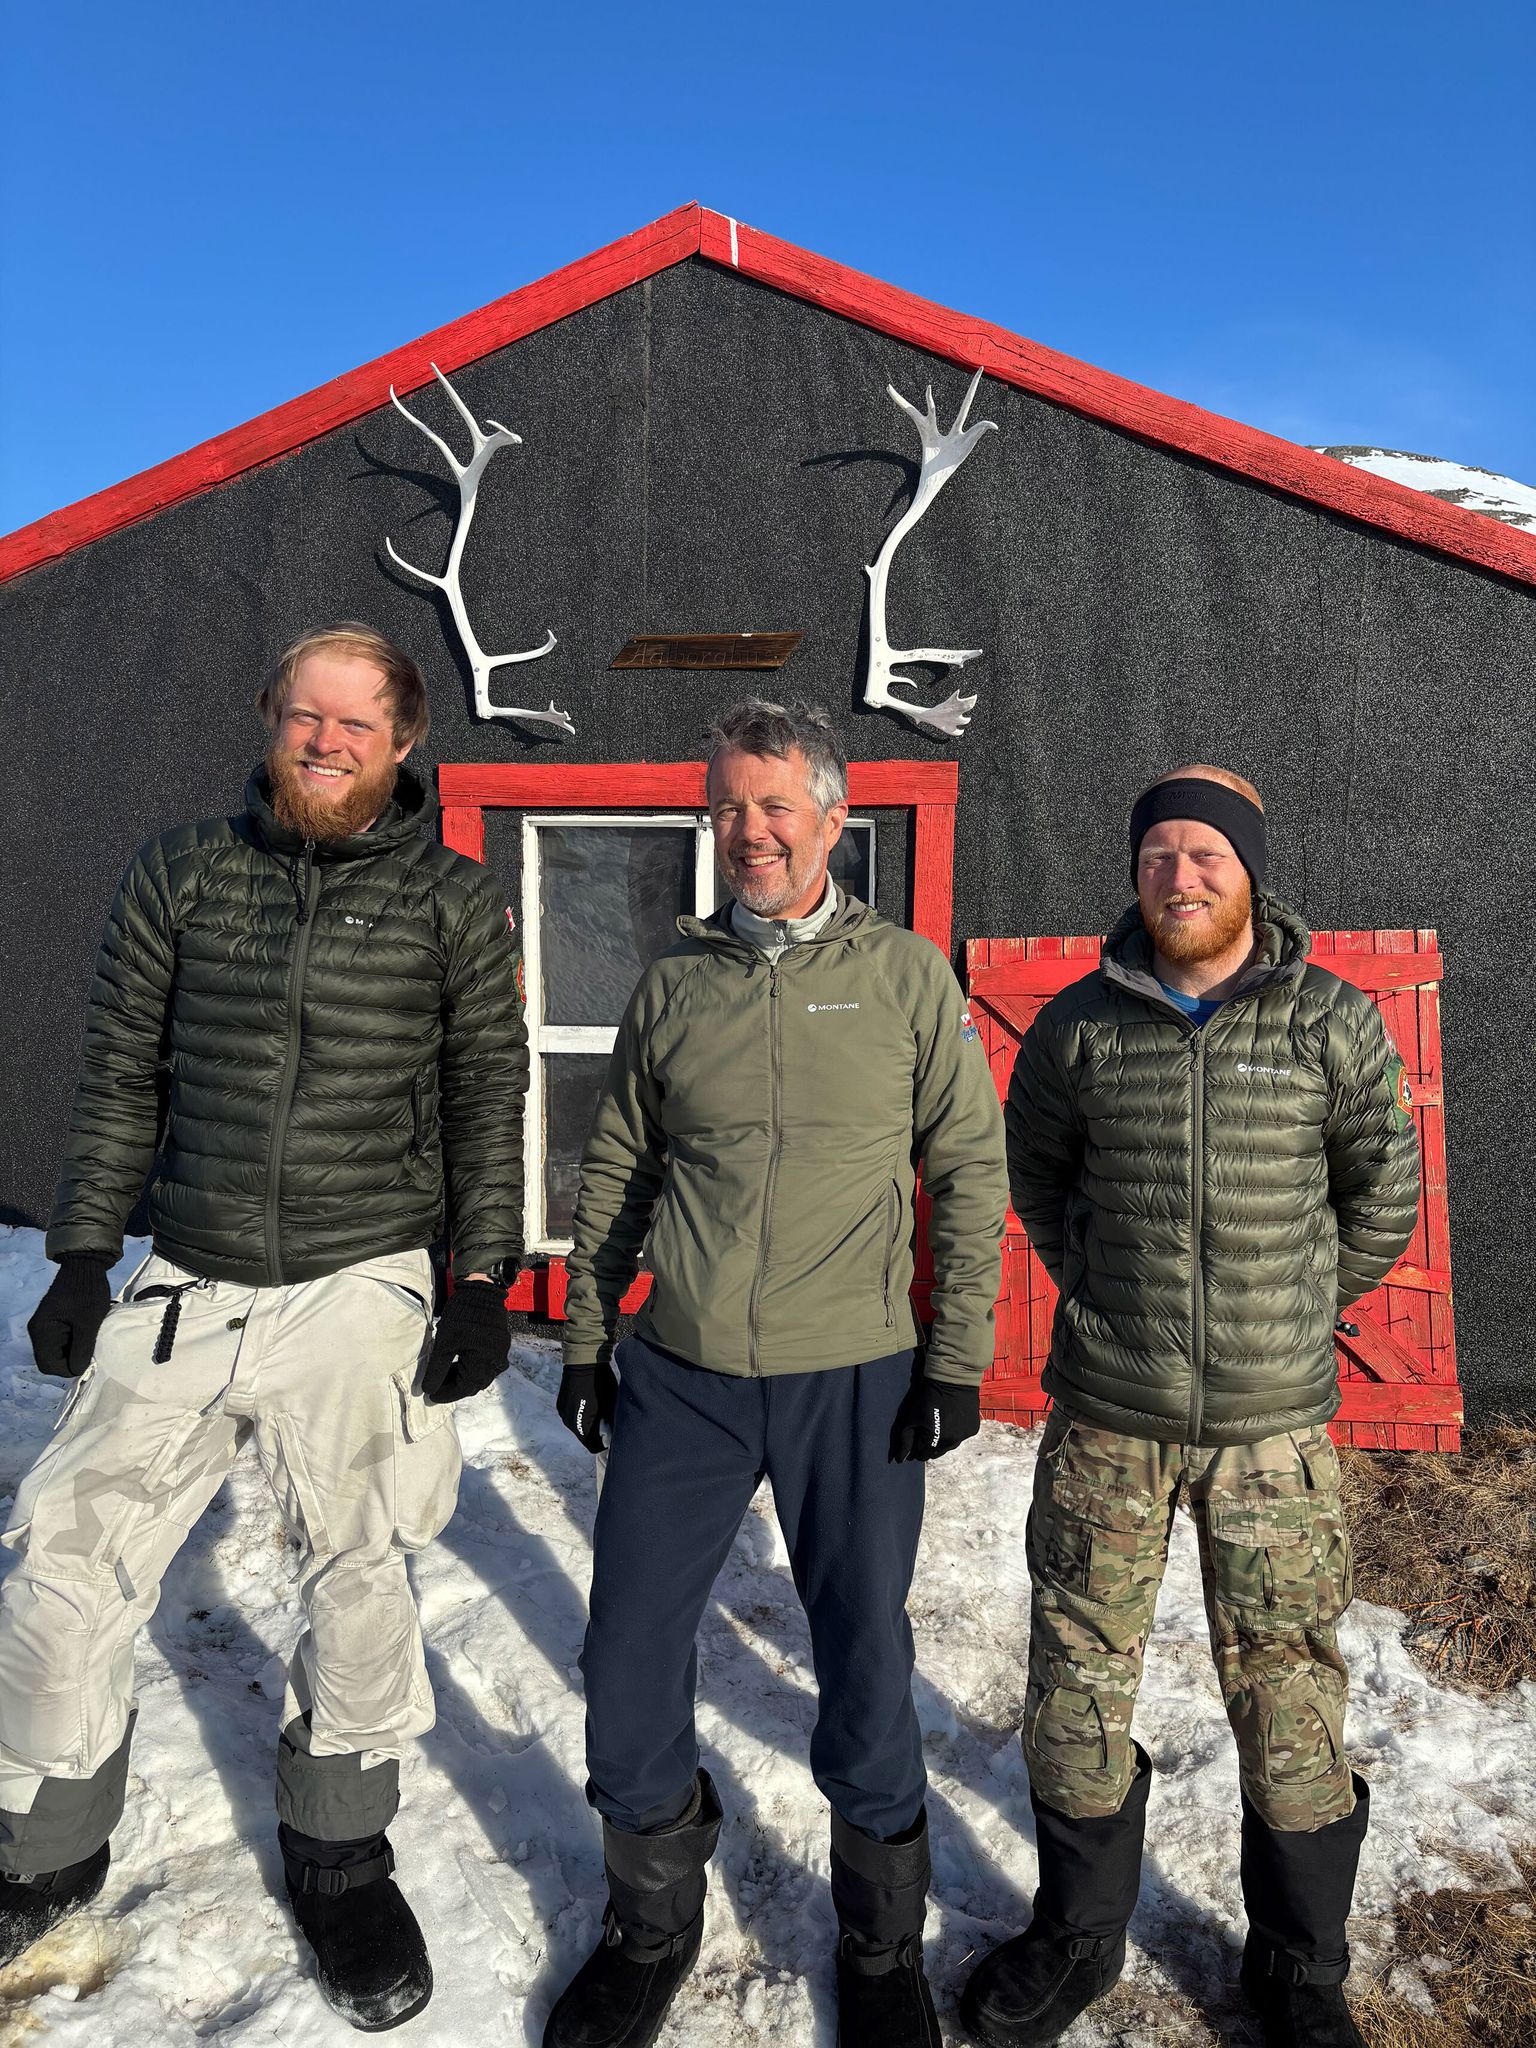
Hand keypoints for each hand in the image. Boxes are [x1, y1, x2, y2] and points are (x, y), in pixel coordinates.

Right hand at [27, 1254, 113, 1378]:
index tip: (88, 1360)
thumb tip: (77, 1370)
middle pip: (53, 1360)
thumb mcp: (88, 1322)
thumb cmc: (87, 1291)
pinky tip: (89, 1333)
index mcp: (42, 1332)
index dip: (69, 1368)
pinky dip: (76, 1341)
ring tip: (92, 1340)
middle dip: (73, 1359)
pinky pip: (63, 1340)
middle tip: (92, 1350)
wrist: (86, 1264)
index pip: (49, 1365)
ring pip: (60, 1351)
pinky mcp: (55, 1321)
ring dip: (76, 1350)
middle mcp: (39, 1331)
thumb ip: (82, 1349)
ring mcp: (47, 1326)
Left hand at [422, 1280, 510, 1403]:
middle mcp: (496, 1363)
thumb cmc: (461, 1316)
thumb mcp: (444, 1343)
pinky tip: (458, 1362)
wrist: (482, 1290)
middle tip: (435, 1385)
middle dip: (454, 1387)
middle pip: (473, 1385)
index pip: (463, 1389)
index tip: (430, 1396)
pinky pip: (486, 1366)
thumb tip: (428, 1390)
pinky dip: (471, 1368)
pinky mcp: (499, 1347)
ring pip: (480, 1376)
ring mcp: (500, 1355)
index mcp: (484, 1363)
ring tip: (444, 1374)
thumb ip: (436, 1370)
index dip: (445, 1394)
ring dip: (462, 1378)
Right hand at [556, 1360, 618, 1452]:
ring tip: (598, 1410)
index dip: (603, 1444)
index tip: (612, 1436)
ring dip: (588, 1422)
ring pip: (578, 1426)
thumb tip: (613, 1435)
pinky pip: (573, 1415)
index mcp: (581, 1425)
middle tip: (607, 1422)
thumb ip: (611, 1424)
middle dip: (596, 1433)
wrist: (584, 1361)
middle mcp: (569, 1422)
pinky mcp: (560, 1404)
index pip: (592, 1446)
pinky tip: (589, 1402)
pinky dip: (581, 1413)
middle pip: (584, 1436)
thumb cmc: (601, 1383)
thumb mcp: (611, 1405)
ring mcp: (563, 1412)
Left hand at [890, 1375, 981, 1461]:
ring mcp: (964, 1436)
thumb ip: (905, 1440)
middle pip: (937, 1453)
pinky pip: (961, 1437)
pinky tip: (952, 1418)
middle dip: (930, 1445)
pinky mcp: (973, 1429)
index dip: (917, 1447)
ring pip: (950, 1446)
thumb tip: (900, 1460)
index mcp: (934, 1441)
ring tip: (940, 1423)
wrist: (953, 1379)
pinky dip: (955, 1432)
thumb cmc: (927, 1398)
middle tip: (927, 1429)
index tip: (916, 1436)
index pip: (923, 1455)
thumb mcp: (912, 1418)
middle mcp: (951, 1442)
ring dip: (943, 1439)